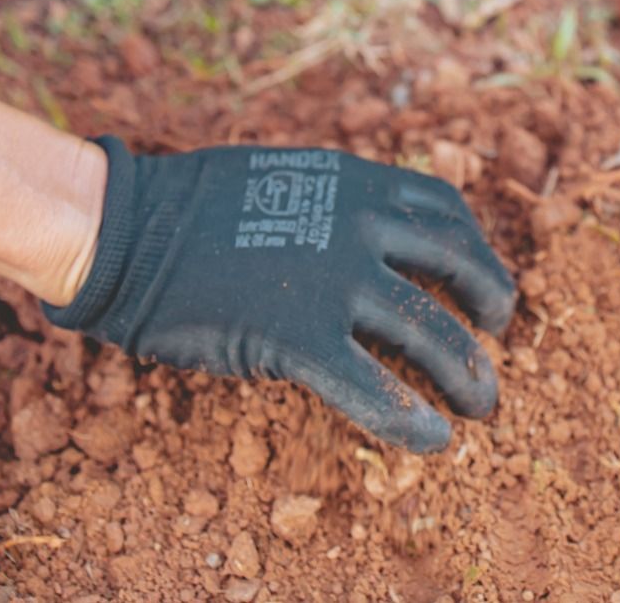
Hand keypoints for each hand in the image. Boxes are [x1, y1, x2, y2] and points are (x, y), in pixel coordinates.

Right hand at [44, 138, 517, 452]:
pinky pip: (374, 386)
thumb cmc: (188, 209)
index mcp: (355, 182)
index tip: (479, 282)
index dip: (477, 250)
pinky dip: (410, 419)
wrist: (126, 230)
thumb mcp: (282, 179)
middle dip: (490, 308)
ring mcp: (334, 280)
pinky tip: (431, 440)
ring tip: (480, 404)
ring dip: (464, 373)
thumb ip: (332, 204)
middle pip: (459, 267)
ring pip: (429, 331)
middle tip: (493, 343)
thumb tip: (365, 239)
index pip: (445, 209)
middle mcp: (360, 225)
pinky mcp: (300, 336)